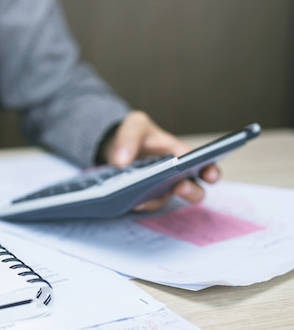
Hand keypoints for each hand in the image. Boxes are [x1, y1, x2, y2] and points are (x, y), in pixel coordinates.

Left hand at [100, 111, 219, 210]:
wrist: (118, 147)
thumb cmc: (137, 135)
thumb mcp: (134, 125)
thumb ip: (129, 137)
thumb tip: (121, 161)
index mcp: (182, 154)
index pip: (205, 164)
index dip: (211, 172)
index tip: (209, 175)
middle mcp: (177, 175)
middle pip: (194, 190)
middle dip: (191, 191)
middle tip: (180, 186)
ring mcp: (163, 189)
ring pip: (167, 200)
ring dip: (159, 200)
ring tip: (146, 197)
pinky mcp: (146, 198)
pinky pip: (147, 204)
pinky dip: (141, 203)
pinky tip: (132, 201)